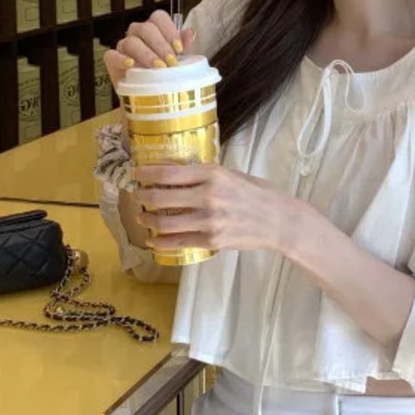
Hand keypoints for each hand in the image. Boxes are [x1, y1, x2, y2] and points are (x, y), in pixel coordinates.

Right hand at [104, 9, 195, 88]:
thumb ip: (184, 45)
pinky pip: (112, 55)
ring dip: (146, 54)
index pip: (159, 17)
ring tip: (158, 68)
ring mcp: (123, 45)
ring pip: (131, 41)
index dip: (169, 30)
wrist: (148, 96)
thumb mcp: (178, 60)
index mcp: (154, 28)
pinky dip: (121, 59)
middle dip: (161, 45)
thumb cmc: (164, 74)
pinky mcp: (112, 60)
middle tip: (171, 63)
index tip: (179, 49)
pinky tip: (131, 65)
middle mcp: (137, 33)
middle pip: (146, 28)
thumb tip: (190, 33)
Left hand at [134, 160, 300, 256]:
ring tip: (142, 218)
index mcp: (214, 175)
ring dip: (147, 220)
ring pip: (165, 222)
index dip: (147, 173)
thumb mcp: (232, 174)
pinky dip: (161, 242)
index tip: (135, 173)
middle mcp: (209, 196)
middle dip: (142, 197)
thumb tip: (175, 172)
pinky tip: (153, 240)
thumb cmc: (257, 194)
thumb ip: (206, 174)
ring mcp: (210, 221)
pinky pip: (178, 242)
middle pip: (161, 197)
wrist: (279, 221)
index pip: (170, 172)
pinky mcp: (212, 241)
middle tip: (135, 196)